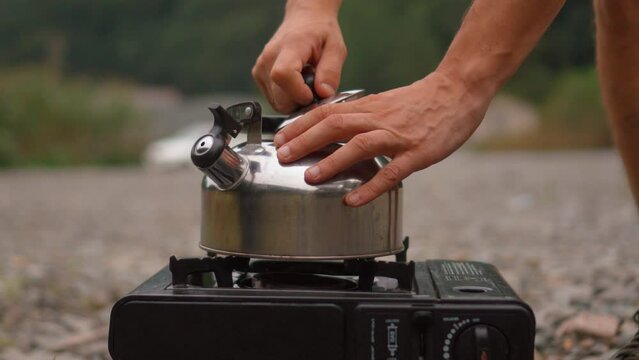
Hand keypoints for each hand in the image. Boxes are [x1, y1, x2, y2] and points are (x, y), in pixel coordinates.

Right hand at [252, 5, 346, 112]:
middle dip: (301, 101)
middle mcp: (269, 58)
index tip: (314, 94)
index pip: (283, 74)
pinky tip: (296, 82)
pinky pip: (274, 100)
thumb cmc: (320, 33)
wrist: (304, 19)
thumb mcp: (336, 48)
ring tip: (305, 81)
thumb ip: (331, 71)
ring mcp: (260, 68)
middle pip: (280, 97)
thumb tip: (323, 93)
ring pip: (277, 103)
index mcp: (289, 47)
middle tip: (315, 88)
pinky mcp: (258, 76)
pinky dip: (287, 97)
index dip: (299, 92)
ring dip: (295, 100)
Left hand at [273, 72, 491, 206]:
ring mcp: (397, 136)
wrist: (458, 91)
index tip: (280, 138)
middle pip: (335, 125)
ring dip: (332, 161)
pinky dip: (370, 186)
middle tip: (283, 156)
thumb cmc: (420, 101)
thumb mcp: (384, 103)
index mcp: (368, 107)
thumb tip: (332, 128)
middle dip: (305, 141)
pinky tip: (353, 200)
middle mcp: (378, 119)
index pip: (327, 112)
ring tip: (310, 177)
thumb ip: (359, 116)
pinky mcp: (417, 153)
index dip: (300, 125)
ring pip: (359, 145)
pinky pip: (391, 171)